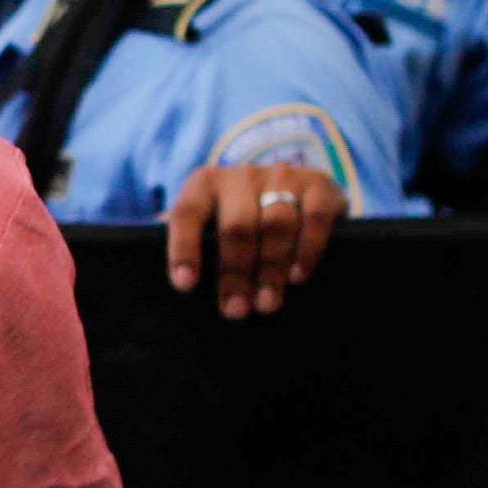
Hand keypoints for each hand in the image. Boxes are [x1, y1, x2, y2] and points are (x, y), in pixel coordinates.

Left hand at [164, 161, 346, 317]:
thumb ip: (188, 241)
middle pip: (236, 226)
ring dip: (271, 269)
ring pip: (276, 224)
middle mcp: (242, 175)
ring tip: (266, 304)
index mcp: (204, 184)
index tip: (185, 285)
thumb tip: (167, 279)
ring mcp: (282, 176)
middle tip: (236, 311)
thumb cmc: (238, 219)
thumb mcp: (210, 223)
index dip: (183, 249)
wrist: (296, 191)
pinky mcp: (319, 183)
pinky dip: (307, 249)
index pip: (187, 214)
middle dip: (235, 273)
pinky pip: (314, 217)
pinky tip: (298, 276)